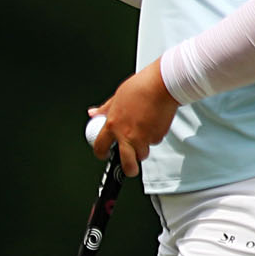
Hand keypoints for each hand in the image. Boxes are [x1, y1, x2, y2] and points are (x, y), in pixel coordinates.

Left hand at [88, 60, 177, 177]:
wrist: (161, 86)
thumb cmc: (140, 87)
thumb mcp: (116, 97)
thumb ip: (104, 109)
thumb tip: (93, 113)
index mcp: (113, 125)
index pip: (100, 146)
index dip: (101, 153)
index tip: (104, 153)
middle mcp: (127, 135)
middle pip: (126, 163)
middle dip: (128, 169)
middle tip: (129, 167)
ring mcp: (143, 138)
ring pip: (142, 153)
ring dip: (142, 149)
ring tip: (143, 133)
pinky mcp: (157, 136)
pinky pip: (153, 142)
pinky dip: (153, 136)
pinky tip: (153, 123)